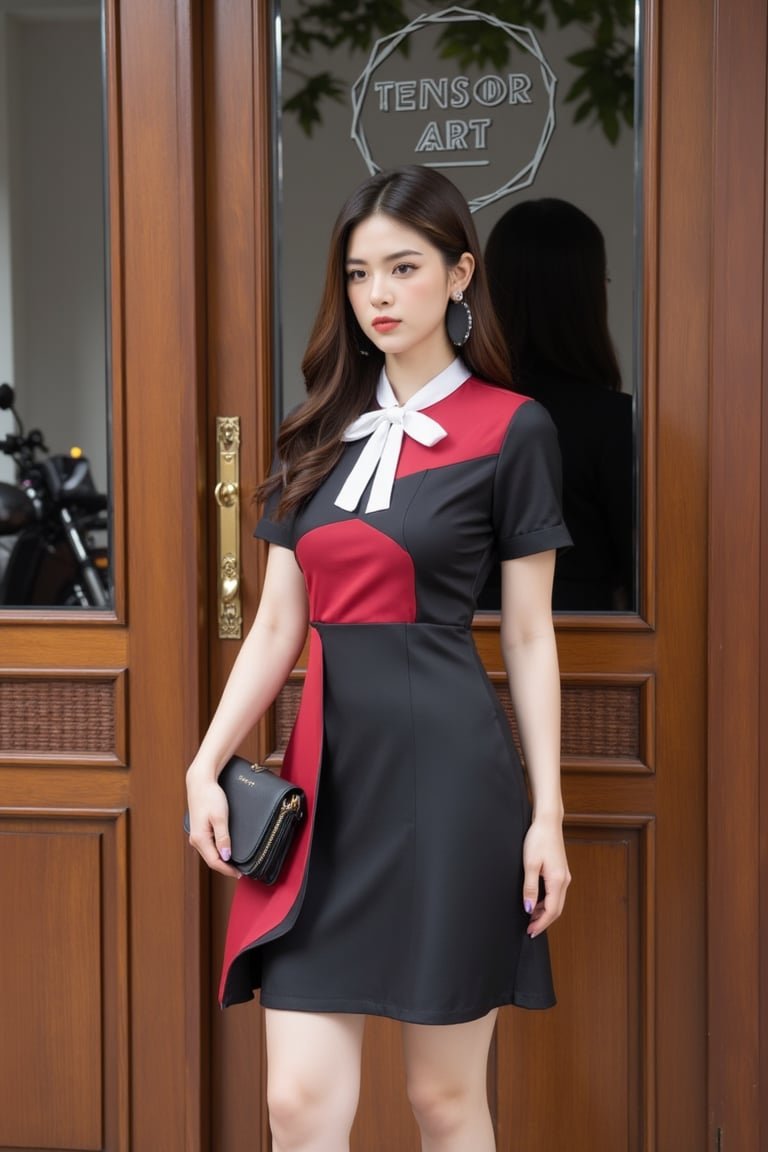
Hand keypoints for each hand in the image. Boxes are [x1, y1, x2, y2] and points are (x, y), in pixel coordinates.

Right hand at [185, 771, 239, 877]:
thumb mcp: (220, 817)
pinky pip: (209, 846)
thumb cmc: (210, 796)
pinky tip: (227, 851)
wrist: (200, 782)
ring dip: (222, 861)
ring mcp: (196, 835)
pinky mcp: (200, 830)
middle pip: (211, 860)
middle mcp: (196, 840)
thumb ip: (223, 838)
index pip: (214, 862)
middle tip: (240, 871)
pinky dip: (218, 852)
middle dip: (225, 868)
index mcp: (200, 839)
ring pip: (210, 854)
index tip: (240, 874)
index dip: (228, 870)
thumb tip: (226, 856)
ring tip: (235, 863)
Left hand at [522, 815, 570, 936]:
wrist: (548, 821)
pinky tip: (536, 902)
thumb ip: (529, 888)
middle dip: (543, 921)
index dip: (541, 924)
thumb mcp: (530, 864)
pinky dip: (547, 902)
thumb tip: (529, 908)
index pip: (551, 911)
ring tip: (531, 918)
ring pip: (557, 902)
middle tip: (530, 929)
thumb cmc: (538, 839)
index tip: (530, 932)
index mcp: (558, 881)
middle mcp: (565, 880)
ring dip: (545, 912)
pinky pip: (556, 893)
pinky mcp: (561, 871)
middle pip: (556, 909)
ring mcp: (564, 876)